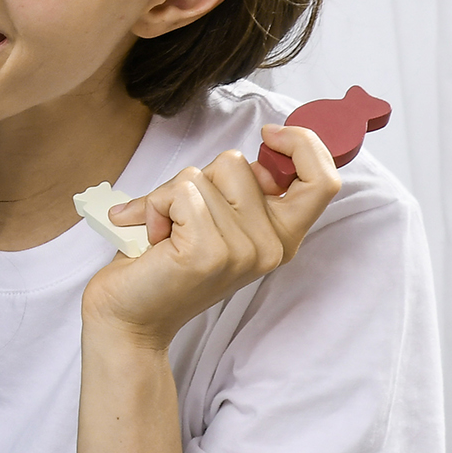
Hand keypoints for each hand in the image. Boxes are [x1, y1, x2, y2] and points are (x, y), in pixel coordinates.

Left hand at [83, 125, 339, 350]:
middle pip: (241, 164)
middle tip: (182, 216)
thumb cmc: (164, 264)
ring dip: (169, 196)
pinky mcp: (209, 252)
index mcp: (281, 237)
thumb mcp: (216, 221)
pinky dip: (153, 206)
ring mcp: (244, 251)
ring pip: (205, 176)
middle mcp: (271, 247)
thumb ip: (240, 190)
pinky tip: (152, 239)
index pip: (323, 180)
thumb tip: (254, 152)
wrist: (129, 318)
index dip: (304, 143)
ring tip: (164, 233)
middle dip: (200, 178)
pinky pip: (181, 192)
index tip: (271, 134)